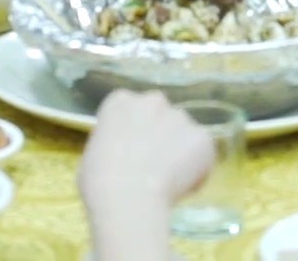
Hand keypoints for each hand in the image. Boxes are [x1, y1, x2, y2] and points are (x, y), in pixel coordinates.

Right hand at [78, 90, 215, 211]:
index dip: (134, 132)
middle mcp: (152, 100)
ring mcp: (180, 116)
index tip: (133, 152)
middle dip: (161, 134)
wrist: (128, 196)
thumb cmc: (99, 179)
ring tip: (171, 179)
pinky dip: (198, 167)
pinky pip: (203, 152)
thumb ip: (114, 143)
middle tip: (154, 164)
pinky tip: (184, 185)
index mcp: (121, 101)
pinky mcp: (202, 137)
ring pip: (184, 133)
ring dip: (180, 150)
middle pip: (161, 115)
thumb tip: (126, 154)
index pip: (131, 110)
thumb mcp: (95, 152)